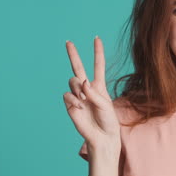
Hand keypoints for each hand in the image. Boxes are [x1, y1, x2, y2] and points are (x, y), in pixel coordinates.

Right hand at [63, 36, 120, 150]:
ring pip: (72, 81)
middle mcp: (87, 88)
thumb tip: (82, 82)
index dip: (97, 52)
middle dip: (73, 54)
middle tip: (68, 41)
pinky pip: (68, 96)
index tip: (96, 39)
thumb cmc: (108, 121)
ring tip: (84, 99)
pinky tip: (79, 106)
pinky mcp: (71, 105)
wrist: (102, 137)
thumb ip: (94, 93)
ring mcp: (78, 96)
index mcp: (99, 86)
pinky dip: (73, 99)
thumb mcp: (106, 105)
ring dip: (78, 88)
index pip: (98, 66)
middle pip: (78, 67)